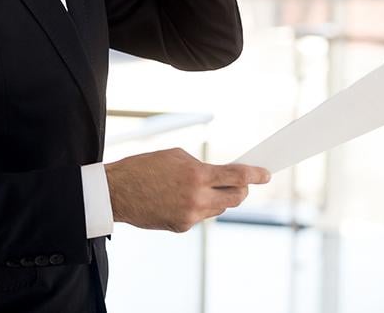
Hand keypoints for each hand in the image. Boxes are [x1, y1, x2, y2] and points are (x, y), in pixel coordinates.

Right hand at [105, 148, 269, 232]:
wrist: (117, 192)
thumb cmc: (143, 167)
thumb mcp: (175, 157)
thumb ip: (201, 166)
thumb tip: (220, 175)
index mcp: (196, 175)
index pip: (237, 176)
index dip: (255, 175)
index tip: (266, 174)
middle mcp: (197, 198)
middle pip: (235, 198)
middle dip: (240, 188)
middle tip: (239, 181)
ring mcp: (190, 216)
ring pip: (219, 208)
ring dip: (218, 197)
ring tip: (201, 187)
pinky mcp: (182, 227)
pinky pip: (201, 216)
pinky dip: (198, 206)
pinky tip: (180, 198)